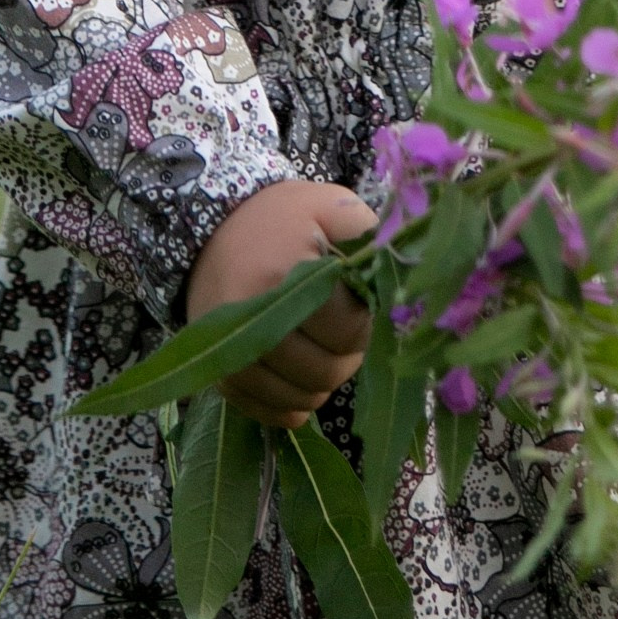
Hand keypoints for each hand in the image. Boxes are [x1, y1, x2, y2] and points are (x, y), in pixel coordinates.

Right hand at [184, 180, 376, 427]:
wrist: (213, 231)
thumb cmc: (283, 217)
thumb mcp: (330, 206)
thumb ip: (371, 237)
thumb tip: (404, 276)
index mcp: (283, 272)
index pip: (348, 328)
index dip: (363, 319)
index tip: (356, 301)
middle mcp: (251, 318)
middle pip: (326, 371)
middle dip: (347, 355)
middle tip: (343, 327)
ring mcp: (231, 352)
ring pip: (302, 398)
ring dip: (324, 381)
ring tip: (322, 345)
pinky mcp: (220, 376)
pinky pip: (272, 412)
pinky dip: (294, 402)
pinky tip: (300, 375)